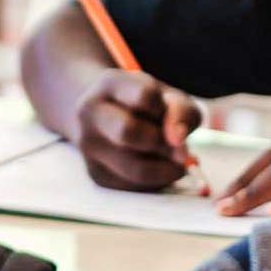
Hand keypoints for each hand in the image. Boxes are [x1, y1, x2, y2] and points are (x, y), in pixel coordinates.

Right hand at [73, 69, 204, 191]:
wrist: (104, 115)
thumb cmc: (145, 105)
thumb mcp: (167, 96)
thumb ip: (182, 113)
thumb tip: (181, 152)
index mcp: (109, 84)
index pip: (144, 96)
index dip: (168, 110)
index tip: (172, 117)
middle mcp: (90, 113)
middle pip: (129, 133)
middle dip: (163, 144)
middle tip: (177, 147)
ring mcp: (88, 146)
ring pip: (136, 170)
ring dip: (166, 168)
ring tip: (172, 159)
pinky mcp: (95, 174)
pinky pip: (135, 187)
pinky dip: (157, 181)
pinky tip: (157, 166)